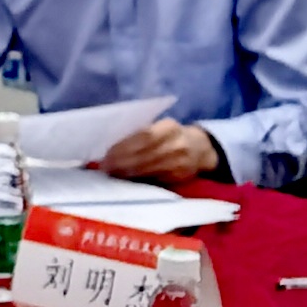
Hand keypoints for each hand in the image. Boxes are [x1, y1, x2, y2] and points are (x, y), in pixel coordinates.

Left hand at [102, 121, 223, 182]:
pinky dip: (139, 179)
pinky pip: (156, 179)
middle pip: (146, 154)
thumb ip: (142, 133)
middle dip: (122, 161)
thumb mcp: (161, 127)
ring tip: (113, 173)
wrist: (200, 149)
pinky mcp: (180, 177)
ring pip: (149, 169)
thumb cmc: (171, 136)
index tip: (108, 153)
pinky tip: (127, 179)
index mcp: (170, 127)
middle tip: (106, 166)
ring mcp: (181, 162)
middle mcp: (178, 144)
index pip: (145, 135)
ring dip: (128, 172)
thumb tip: (112, 145)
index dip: (125, 145)